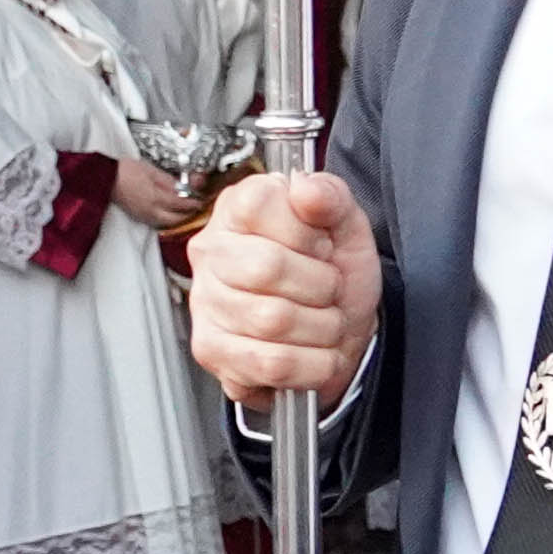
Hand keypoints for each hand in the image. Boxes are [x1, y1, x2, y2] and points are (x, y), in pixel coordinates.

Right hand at [113, 157, 197, 237]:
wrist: (104, 177)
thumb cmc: (125, 170)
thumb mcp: (150, 170)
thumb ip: (167, 180)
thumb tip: (182, 186)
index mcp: (154, 198)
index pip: (179, 204)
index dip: (192, 203)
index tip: (200, 201)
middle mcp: (150, 211)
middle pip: (174, 219)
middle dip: (187, 215)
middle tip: (195, 208)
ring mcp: (142, 215)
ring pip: (165, 223)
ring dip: (177, 218)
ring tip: (184, 211)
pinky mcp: (137, 216)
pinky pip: (156, 222)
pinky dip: (166, 220)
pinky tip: (168, 213)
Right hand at [185, 173, 377, 407]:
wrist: (341, 333)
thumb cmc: (336, 275)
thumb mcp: (347, 225)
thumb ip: (331, 197)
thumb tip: (306, 189)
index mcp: (239, 209)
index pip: (259, 206)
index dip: (306, 232)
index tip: (321, 248)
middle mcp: (212, 252)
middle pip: (267, 267)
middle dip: (321, 286)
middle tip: (328, 290)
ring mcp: (205, 303)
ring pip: (273, 320)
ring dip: (320, 328)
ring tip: (322, 322)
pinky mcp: (211, 351)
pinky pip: (271, 363)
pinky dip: (310, 364)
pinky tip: (311, 352)